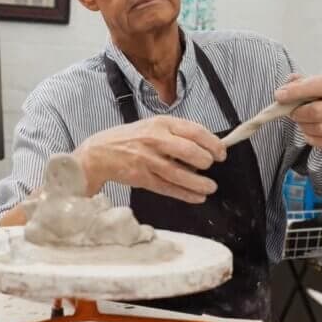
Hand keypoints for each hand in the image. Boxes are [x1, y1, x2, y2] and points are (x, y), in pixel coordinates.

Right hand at [73, 116, 226, 203]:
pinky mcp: (142, 178)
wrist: (99, 153)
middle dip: (206, 161)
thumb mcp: (153, 125)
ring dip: (199, 183)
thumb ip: (177, 133)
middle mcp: (155, 140)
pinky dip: (185, 194)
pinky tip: (197, 197)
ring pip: (180, 174)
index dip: (212, 143)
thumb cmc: (130, 138)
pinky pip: (169, 188)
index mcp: (161, 123)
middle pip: (189, 152)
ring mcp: (148, 160)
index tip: (221, 152)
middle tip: (211, 166)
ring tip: (210, 187)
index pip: (194, 131)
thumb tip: (206, 146)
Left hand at [275, 74, 321, 151]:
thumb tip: (287, 84)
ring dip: (304, 126)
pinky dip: (311, 138)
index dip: (295, 92)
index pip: (316, 86)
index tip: (279, 95)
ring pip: (318, 129)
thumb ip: (304, 82)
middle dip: (298, 113)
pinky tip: (310, 133)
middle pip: (316, 112)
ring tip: (303, 122)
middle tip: (292, 113)